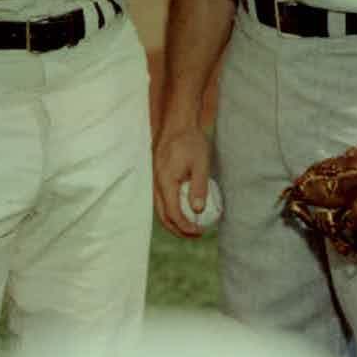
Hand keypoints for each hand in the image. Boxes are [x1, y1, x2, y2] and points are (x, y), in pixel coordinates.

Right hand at [153, 124, 211, 238]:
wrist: (178, 122)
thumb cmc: (191, 141)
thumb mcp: (201, 164)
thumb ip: (199, 187)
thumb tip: (197, 210)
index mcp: (165, 181)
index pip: (172, 213)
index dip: (185, 226)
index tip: (199, 231)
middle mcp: (156, 182)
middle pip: (162, 215)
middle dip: (178, 229)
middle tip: (195, 234)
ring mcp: (155, 178)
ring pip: (160, 208)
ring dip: (173, 221)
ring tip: (190, 226)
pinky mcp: (158, 175)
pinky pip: (162, 198)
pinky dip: (171, 209)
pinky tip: (184, 208)